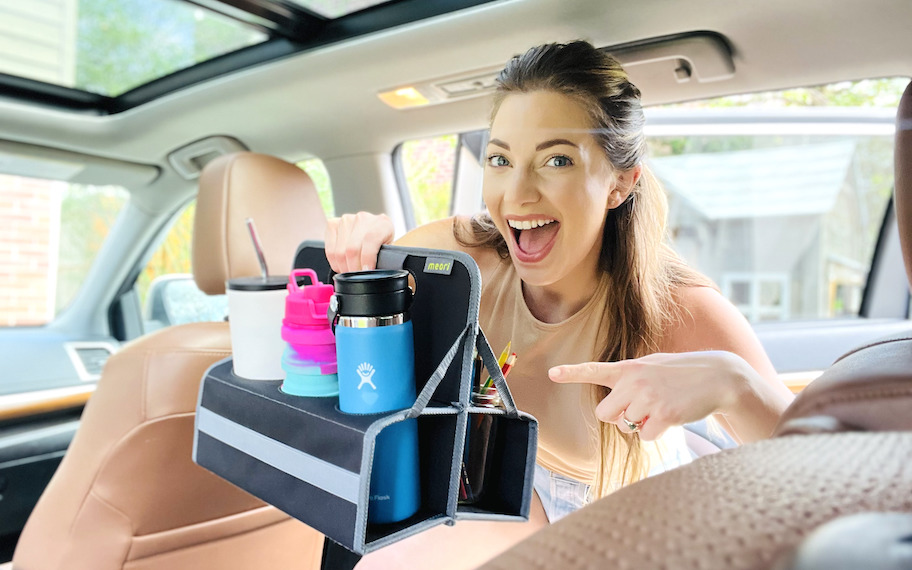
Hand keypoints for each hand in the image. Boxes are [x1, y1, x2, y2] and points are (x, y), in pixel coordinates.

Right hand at [324, 212, 394, 272]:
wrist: (373, 230)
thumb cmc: (381, 243)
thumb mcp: (389, 251)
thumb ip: (384, 260)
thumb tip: (374, 274)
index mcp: (382, 223)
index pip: (370, 240)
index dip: (367, 259)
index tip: (366, 272)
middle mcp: (363, 219)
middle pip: (352, 249)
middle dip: (353, 269)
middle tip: (357, 278)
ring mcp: (346, 220)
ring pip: (339, 252)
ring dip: (343, 268)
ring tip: (350, 273)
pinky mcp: (332, 224)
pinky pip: (329, 250)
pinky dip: (334, 263)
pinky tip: (342, 265)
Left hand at [549, 351, 752, 440]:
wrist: (718, 376)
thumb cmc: (682, 374)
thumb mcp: (653, 367)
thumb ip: (630, 381)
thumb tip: (617, 415)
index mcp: (629, 368)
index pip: (594, 370)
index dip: (572, 373)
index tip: (552, 373)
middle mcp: (634, 381)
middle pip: (605, 414)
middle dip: (619, 417)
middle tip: (642, 408)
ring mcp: (648, 398)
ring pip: (626, 427)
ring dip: (642, 424)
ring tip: (663, 406)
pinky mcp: (663, 414)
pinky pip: (645, 436)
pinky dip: (656, 433)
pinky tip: (672, 416)